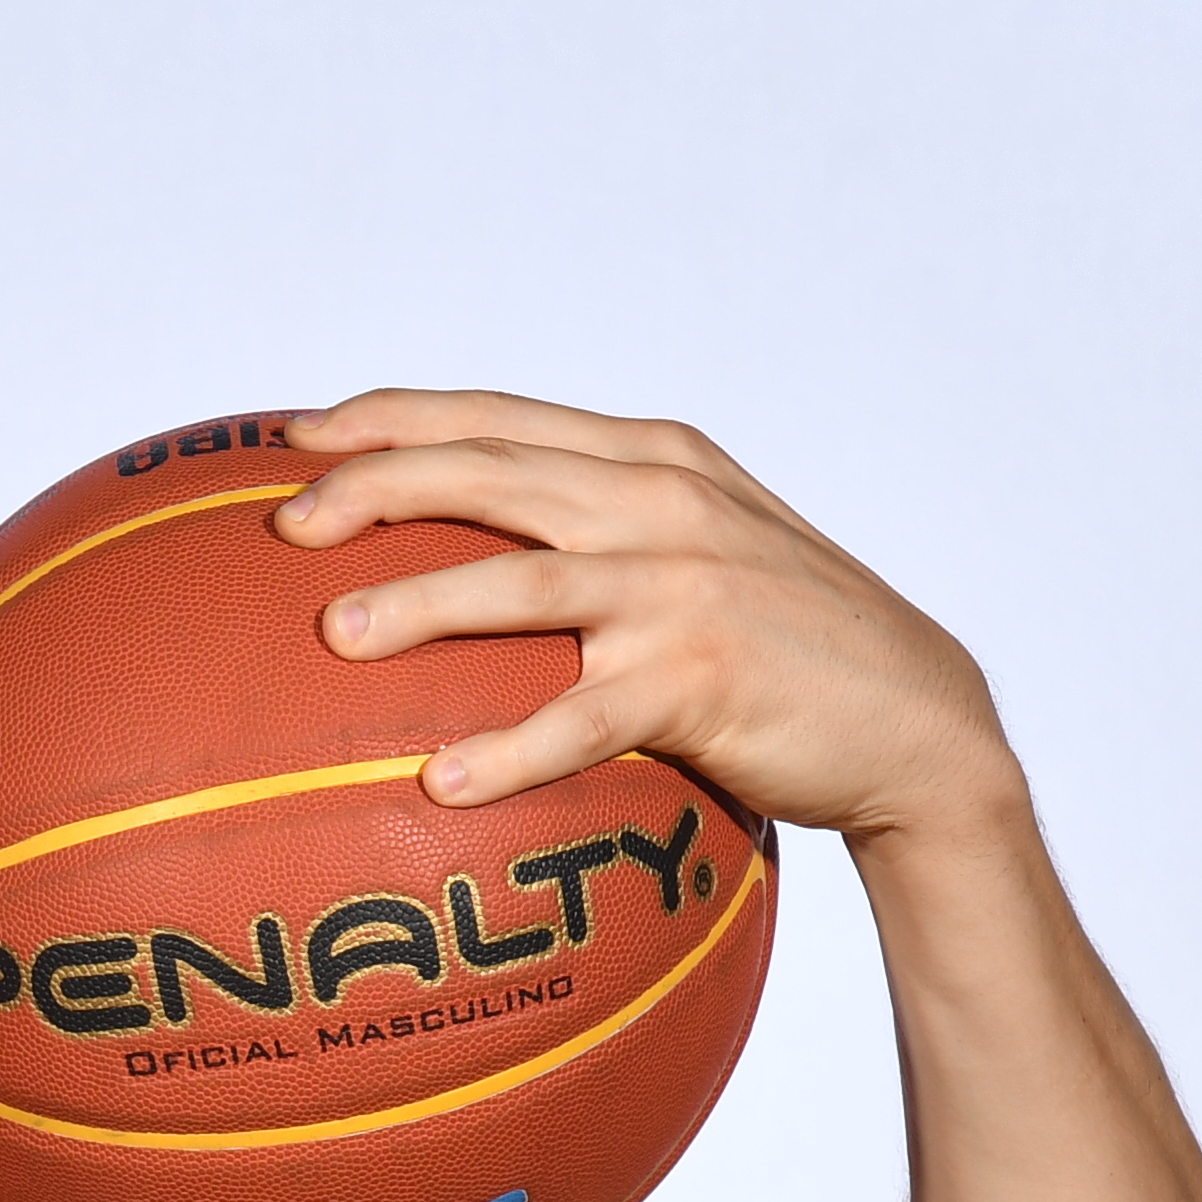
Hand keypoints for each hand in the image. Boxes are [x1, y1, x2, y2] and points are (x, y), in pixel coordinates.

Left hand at [272, 390, 1014, 846]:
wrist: (916, 722)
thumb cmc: (784, 646)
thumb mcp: (700, 549)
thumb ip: (600, 527)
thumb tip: (461, 550)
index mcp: (654, 459)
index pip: (499, 416)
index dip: (392, 416)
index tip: (295, 435)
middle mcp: (664, 504)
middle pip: (492, 474)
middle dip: (376, 487)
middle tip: (284, 525)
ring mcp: (686, 588)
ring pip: (526, 581)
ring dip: (423, 603)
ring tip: (334, 636)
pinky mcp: (707, 679)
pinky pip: (585, 718)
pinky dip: (510, 750)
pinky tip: (439, 785)